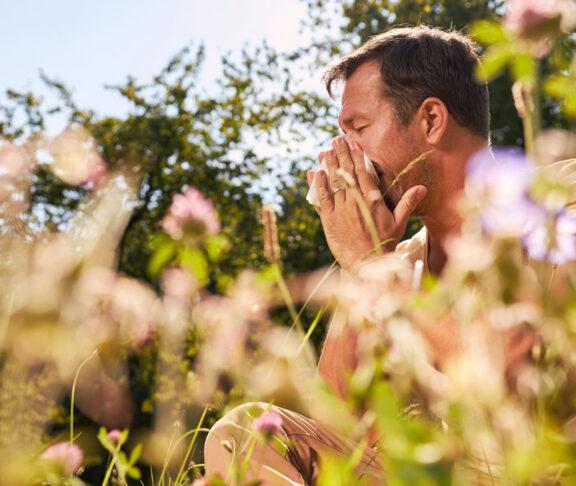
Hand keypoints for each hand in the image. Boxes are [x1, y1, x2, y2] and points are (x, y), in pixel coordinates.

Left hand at [307, 137, 426, 270]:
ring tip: (324, 151)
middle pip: (346, 173)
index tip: (353, 143)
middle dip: (341, 155)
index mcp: (372, 200)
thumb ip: (407, 202)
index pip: (364, 173)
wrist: (368, 263)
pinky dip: (317, 186)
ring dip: (328, 166)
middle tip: (336, 140)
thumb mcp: (399, 222)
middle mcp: (355, 202)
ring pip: (333, 183)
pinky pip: (321, 199)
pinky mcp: (329, 220)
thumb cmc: (385, 243)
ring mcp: (340, 210)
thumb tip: (422, 187)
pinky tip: (314, 173)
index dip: (358, 157)